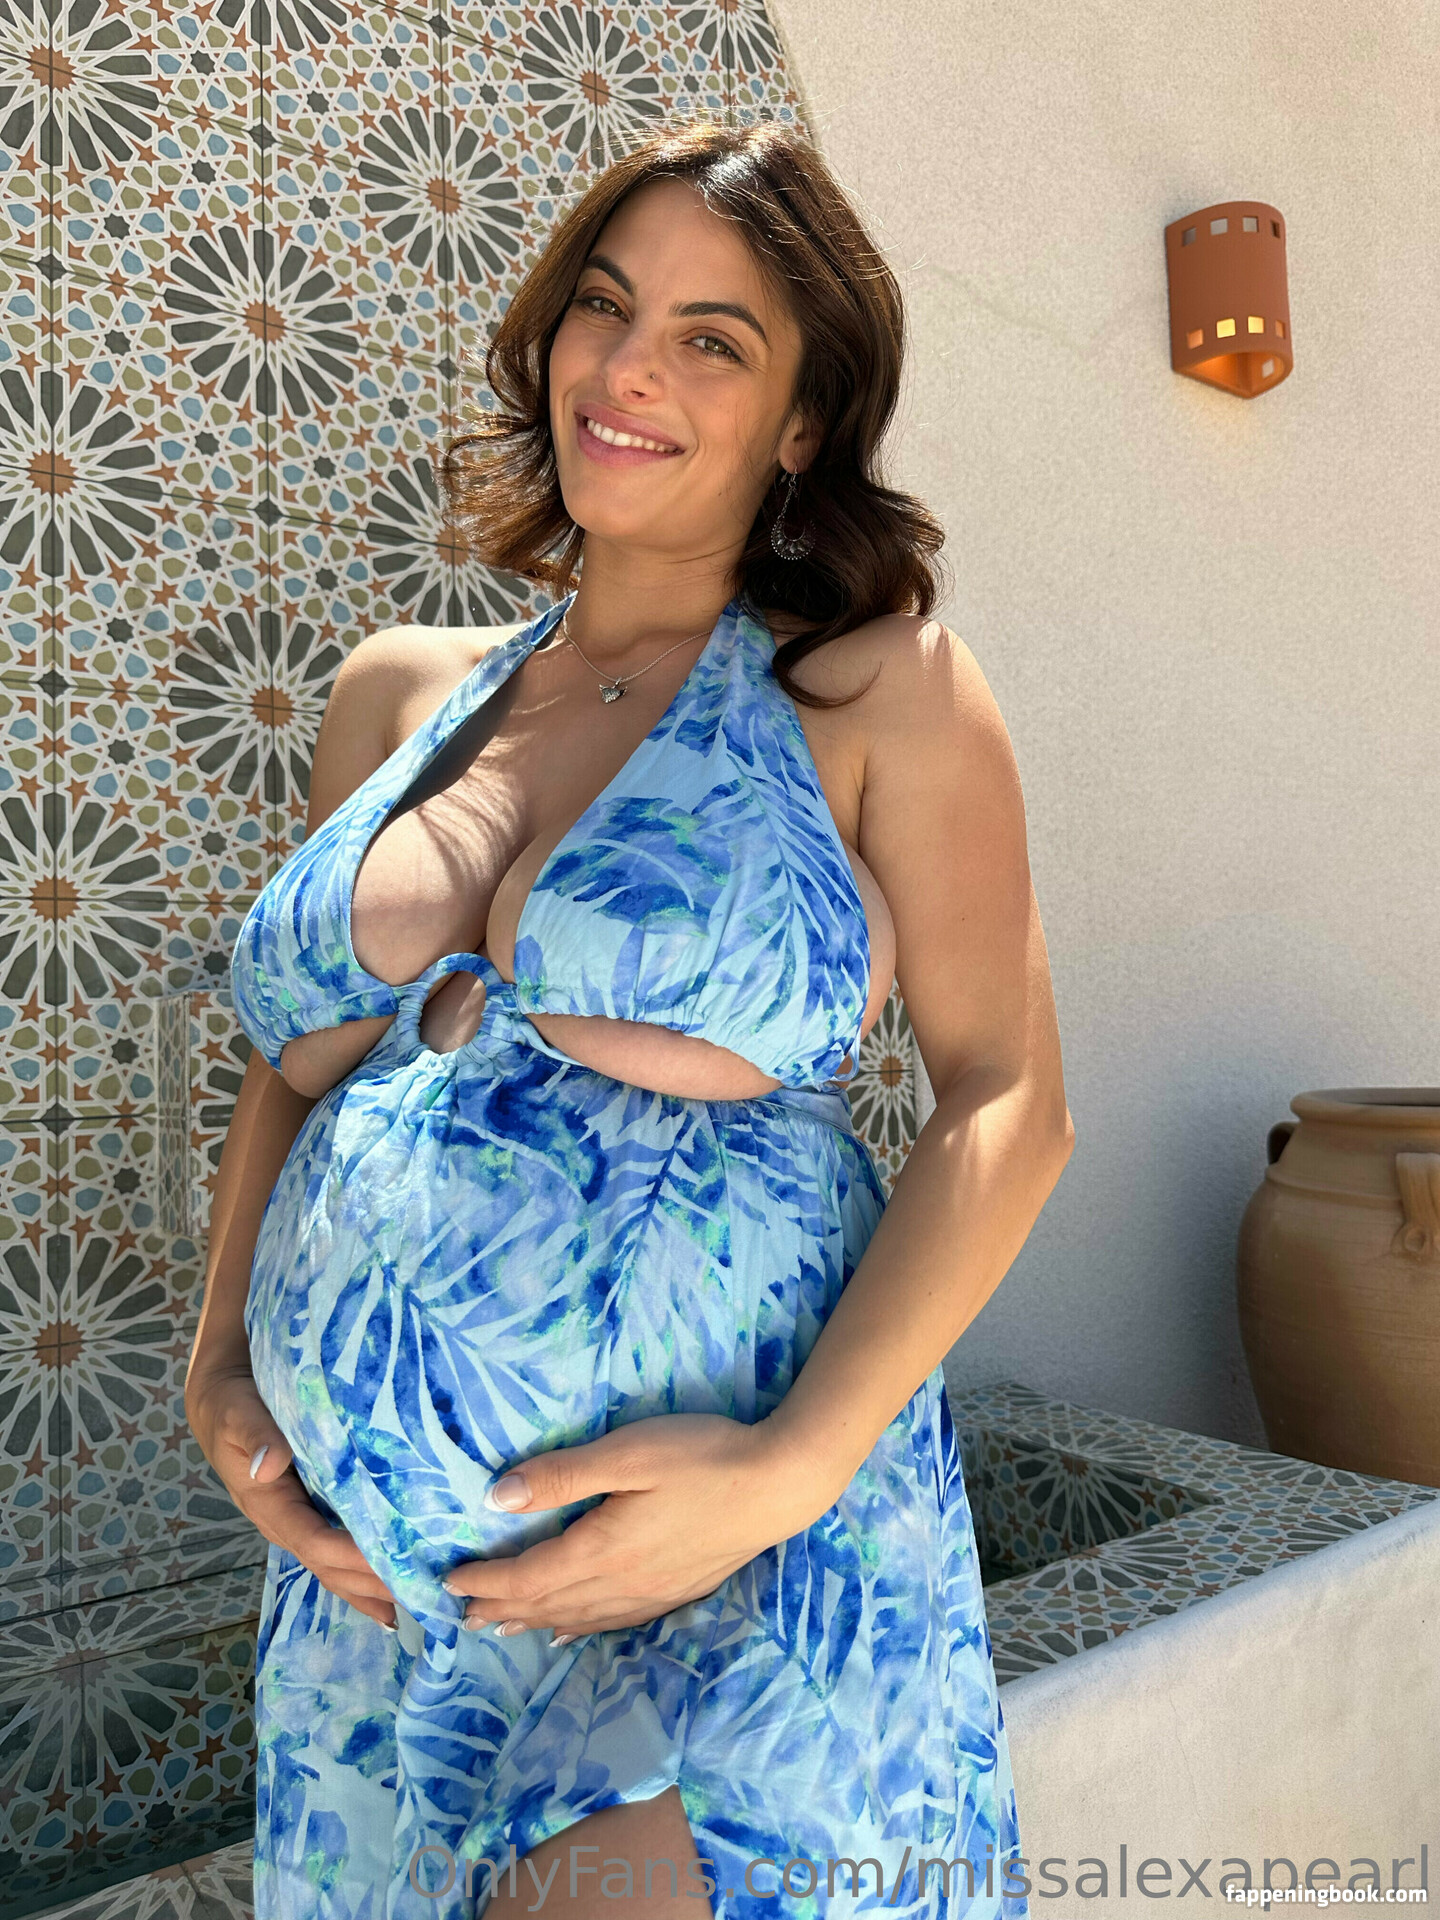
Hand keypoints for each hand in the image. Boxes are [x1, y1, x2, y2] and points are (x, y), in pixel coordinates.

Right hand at [185, 1361, 397, 1631]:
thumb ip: (257, 1437)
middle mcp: (287, 1524)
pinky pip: (338, 1552)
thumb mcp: (240, 1416)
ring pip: (337, 1568)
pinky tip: (390, 1595)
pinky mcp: (313, 1512)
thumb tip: (270, 1466)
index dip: (354, 1556)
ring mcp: (300, 1522)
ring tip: (418, 1603)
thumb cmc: (234, 1409)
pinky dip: (363, 1576)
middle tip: (422, 1595)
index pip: (316, 1542)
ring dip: (373, 1588)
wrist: (224, 1402)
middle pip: (331, 1567)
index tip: (396, 1561)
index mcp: (271, 1507)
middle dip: (373, 1583)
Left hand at [442, 1412, 844, 1640]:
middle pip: (548, 1603)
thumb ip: (563, 1474)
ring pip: (579, 1618)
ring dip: (535, 1622)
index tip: (448, 1582)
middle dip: (501, 1608)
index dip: (486, 1581)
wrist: (781, 1484)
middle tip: (458, 1616)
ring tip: (501, 1629)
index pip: (529, 1575)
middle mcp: (622, 1583)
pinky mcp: (678, 1589)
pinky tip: (574, 1631)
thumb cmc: (703, 1456)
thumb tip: (496, 1497)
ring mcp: (653, 1592)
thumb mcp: (628, 1453)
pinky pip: (613, 1621)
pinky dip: (581, 1628)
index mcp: (603, 1549)